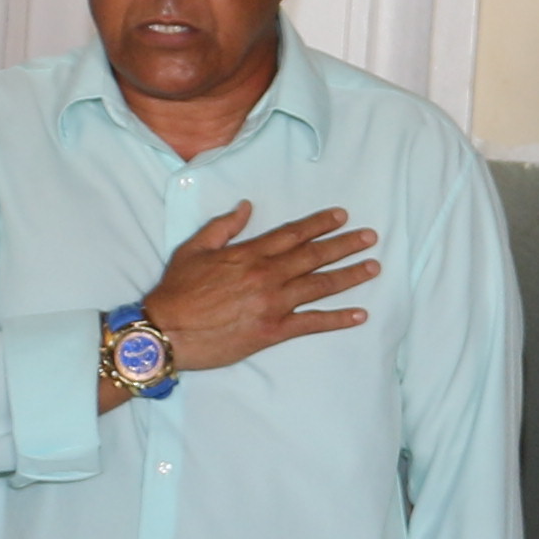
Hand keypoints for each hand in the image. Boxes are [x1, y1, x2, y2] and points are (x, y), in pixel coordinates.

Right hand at [144, 205, 379, 374]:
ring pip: (320, 286)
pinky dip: (338, 319)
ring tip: (373, 267)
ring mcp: (272, 304)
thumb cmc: (176, 290)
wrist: (165, 331)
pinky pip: (312, 323)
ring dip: (350, 276)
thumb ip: (223, 226)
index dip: (320, 224)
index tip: (342, 216)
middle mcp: (267, 275)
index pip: (293, 234)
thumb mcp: (194, 248)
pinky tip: (360, 314)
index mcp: (249, 254)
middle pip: (314, 256)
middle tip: (371, 237)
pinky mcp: (272, 331)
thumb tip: (247, 206)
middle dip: (345, 245)